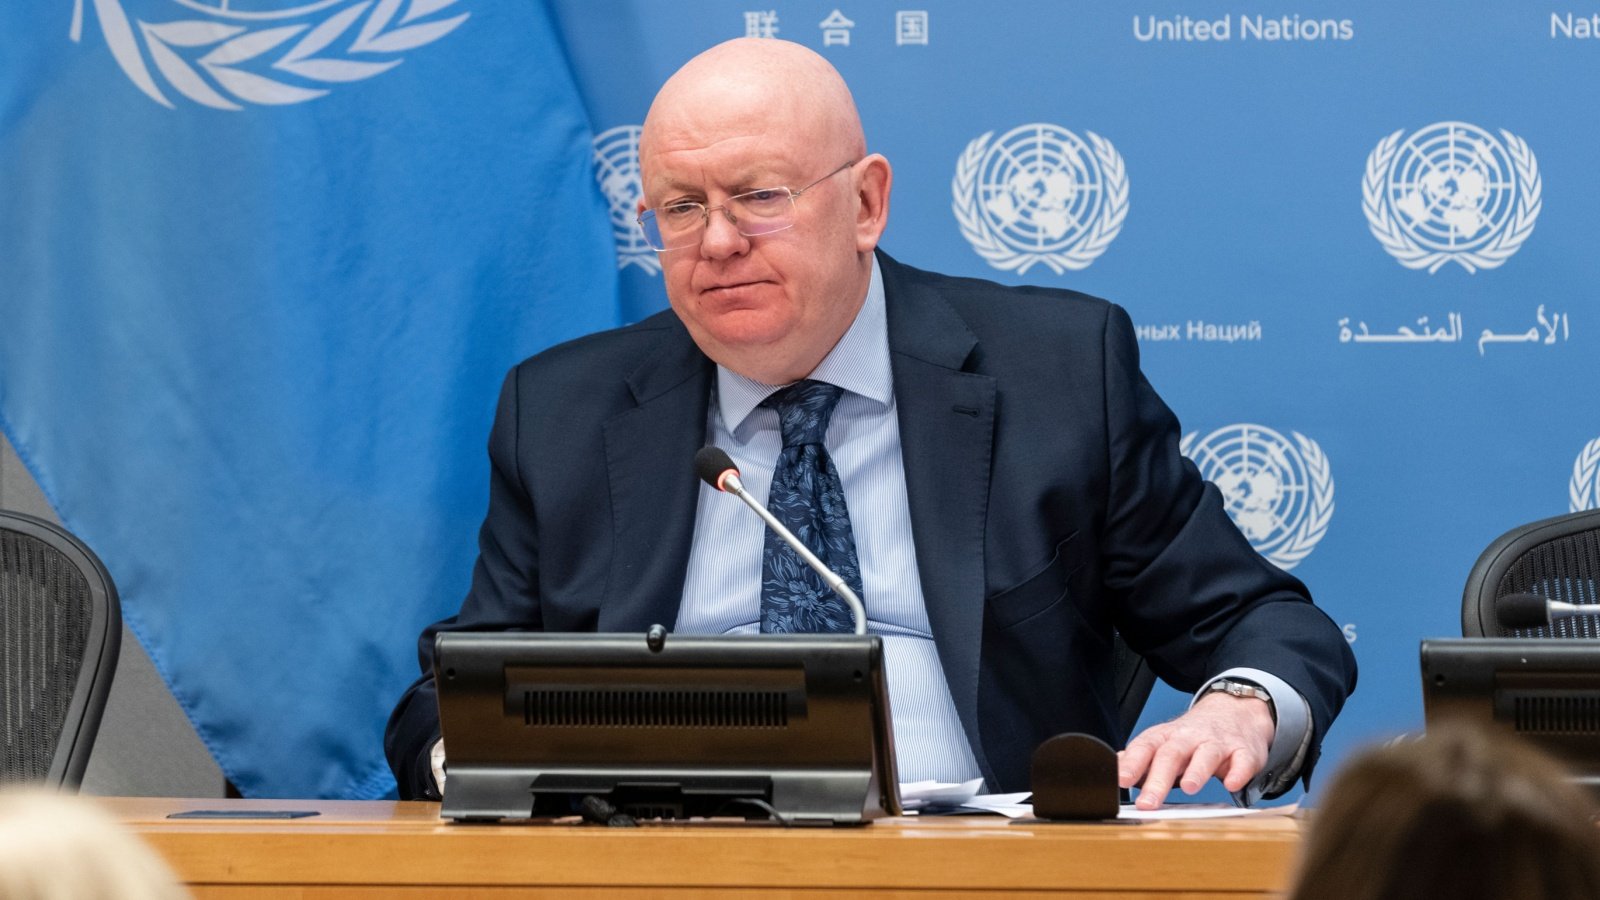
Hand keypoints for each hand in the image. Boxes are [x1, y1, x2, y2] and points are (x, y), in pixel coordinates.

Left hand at [1116, 692, 1274, 809]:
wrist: (1234, 711)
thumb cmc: (1193, 735)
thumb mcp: (1164, 742)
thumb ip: (1141, 758)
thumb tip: (1117, 770)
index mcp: (1166, 737)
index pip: (1145, 748)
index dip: (1132, 764)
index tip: (1121, 781)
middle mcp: (1189, 738)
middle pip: (1171, 755)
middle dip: (1158, 780)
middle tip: (1147, 803)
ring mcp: (1217, 743)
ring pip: (1206, 754)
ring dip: (1197, 771)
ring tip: (1189, 788)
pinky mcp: (1243, 751)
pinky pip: (1242, 761)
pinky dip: (1237, 773)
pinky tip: (1231, 785)